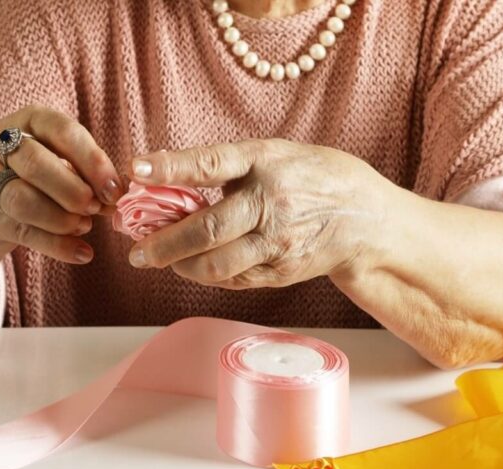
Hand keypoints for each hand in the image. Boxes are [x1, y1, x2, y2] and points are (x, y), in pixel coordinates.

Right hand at [0, 105, 124, 264]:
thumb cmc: (36, 179)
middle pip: (35, 163)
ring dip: (61, 219)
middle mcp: (0, 143)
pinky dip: (57, 246)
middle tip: (95, 209)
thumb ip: (89, 176)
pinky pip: (22, 232)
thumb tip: (119, 194)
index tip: (114, 190)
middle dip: (73, 191)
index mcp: (31, 121)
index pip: (62, 132)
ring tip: (84, 226)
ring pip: (22, 199)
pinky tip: (82, 253)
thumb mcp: (63, 165)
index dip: (92, 162)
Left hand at [125, 139, 390, 288]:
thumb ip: (232, 167)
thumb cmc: (314, 178)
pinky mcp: (281, 272)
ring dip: (180, 266)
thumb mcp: (278, 154)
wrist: (366, 220)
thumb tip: (171, 179)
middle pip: (206, 230)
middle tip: (136, 251)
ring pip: (216, 265)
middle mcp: (272, 203)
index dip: (172, 167)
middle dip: (163, 243)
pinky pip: (233, 280)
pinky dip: (207, 276)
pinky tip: (194, 267)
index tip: (136, 170)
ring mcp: (277, 243)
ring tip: (161, 261)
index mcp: (267, 162)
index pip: (212, 164)